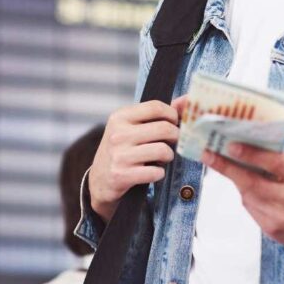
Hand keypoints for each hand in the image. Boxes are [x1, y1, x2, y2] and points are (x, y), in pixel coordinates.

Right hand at [88, 96, 186, 221]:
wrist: (99, 181)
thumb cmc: (121, 150)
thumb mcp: (129, 128)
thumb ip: (153, 116)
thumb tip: (184, 102)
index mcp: (120, 117)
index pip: (155, 107)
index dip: (172, 115)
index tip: (174, 122)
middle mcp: (118, 134)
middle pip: (164, 128)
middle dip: (175, 136)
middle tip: (173, 142)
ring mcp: (119, 155)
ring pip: (163, 150)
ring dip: (168, 156)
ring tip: (163, 157)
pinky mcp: (122, 175)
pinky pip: (156, 172)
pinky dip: (159, 173)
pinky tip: (153, 172)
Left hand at [203, 143, 283, 252]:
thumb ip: (280, 162)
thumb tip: (248, 147)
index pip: (275, 164)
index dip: (251, 155)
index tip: (231, 145)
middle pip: (254, 183)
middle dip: (228, 168)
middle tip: (209, 155)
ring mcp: (283, 219)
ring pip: (248, 197)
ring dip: (237, 182)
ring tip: (226, 167)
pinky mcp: (273, 232)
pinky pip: (251, 210)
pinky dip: (247, 197)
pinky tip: (248, 190)